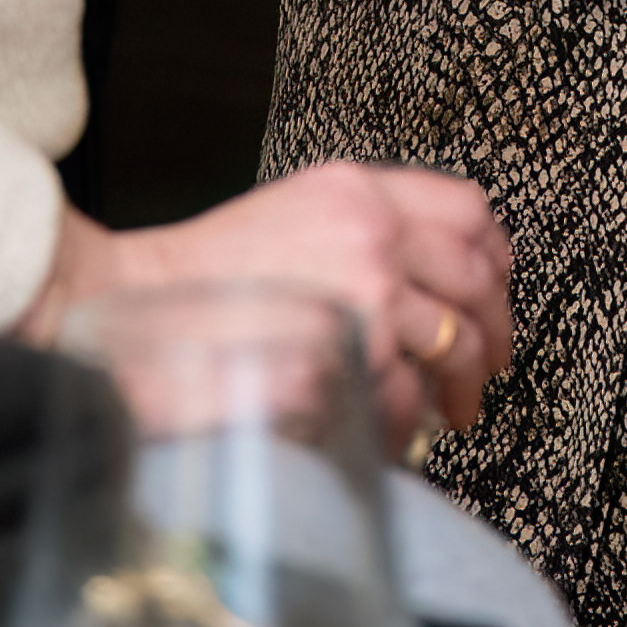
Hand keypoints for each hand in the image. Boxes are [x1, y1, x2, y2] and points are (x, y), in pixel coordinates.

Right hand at [20, 160, 513, 442]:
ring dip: (460, 385)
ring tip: (453, 409)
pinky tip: (401, 434)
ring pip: (450, 344)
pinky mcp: (339, 359)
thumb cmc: (203, 273)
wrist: (130, 302)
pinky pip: (404, 398)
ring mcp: (358, 299)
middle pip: (473, 283)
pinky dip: (409, 422)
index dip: (496, 258)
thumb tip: (433, 275)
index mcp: (356, 192)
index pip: (468, 212)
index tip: (497, 291)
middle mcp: (367, 236)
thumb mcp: (295, 214)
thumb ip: (364, 229)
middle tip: (486, 368)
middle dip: (491, 334)